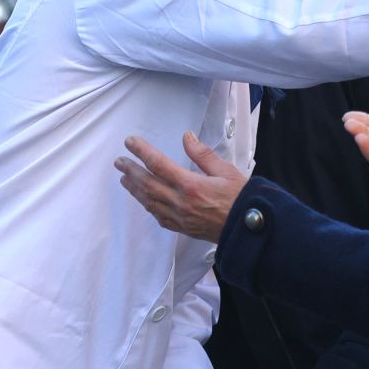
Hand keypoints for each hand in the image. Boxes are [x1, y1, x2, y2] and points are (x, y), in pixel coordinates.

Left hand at [115, 132, 248, 241]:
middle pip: (148, 184)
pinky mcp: (183, 229)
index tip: (130, 142)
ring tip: (124, 179)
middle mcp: (181, 203)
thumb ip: (203, 154)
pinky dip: (149, 207)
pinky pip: (160, 217)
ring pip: (150, 202)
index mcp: (190, 185)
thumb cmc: (241, 199)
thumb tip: (187, 137)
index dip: (141, 152)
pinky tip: (145, 201)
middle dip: (131, 171)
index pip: (158, 164)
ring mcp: (180, 218)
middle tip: (119, 162)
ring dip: (135, 190)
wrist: (249, 230)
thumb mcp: (225, 171)